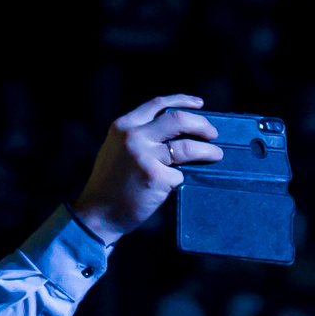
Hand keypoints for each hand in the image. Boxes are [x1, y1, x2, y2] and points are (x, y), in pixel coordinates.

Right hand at [70, 96, 222, 242]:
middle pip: (178, 120)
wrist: (98, 214)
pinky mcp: (156, 177)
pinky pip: (181, 174)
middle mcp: (133, 136)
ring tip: (216, 154)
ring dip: (208, 150)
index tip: (199, 104)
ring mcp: (145, 156)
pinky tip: (181, 184)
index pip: (158, 104)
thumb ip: (140, 136)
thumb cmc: (110, 185)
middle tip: (213, 134)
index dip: (183, 101)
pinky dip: (184, 179)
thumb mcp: (117, 149)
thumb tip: (176, 132)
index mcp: (124, 126)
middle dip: (201, 124)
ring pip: (187, 147)